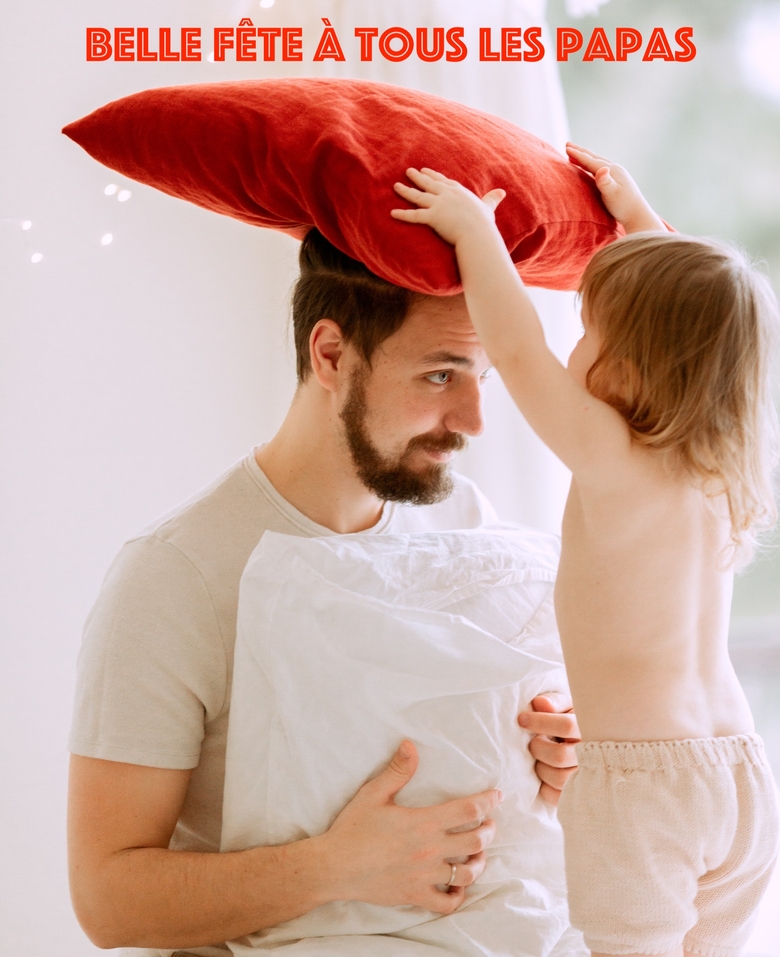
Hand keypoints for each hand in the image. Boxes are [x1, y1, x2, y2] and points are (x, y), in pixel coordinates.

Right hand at [322, 740, 501, 913]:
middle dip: (489, 830)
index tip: (496, 796)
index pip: (468, 811)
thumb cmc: (353, 828)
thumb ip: (398, 770)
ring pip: (467, 873)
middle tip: (489, 823)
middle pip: (476, 841)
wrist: (334, 866)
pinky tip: (458, 886)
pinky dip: (458, 895)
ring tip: (479, 854)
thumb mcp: (374, 793)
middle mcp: (430, 850)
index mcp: (423, 822)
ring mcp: (424, 876)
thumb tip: (411, 745)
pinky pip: (447, 903)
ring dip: (479, 862)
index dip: (487, 802)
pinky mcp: (415, 895)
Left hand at [391, 167, 505, 246]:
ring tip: (395, 186)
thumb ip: (492, 199)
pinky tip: (392, 213)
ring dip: (405, 191)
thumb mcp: (488, 207)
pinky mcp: (433, 217)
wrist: (478, 233)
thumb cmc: (484, 224)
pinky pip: (414, 215)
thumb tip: (503, 192)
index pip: (443, 181)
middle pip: (429, 183)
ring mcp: (438, 204)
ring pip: (418, 196)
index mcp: (458, 192)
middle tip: (408, 171)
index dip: (433, 176)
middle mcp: (447, 195)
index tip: (425, 171)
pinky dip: (402, 214)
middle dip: (418, 177)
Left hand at [519, 693, 579, 805]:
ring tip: (539, 758)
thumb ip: (555, 702)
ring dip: (540, 767)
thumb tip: (539, 703)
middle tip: (534, 741)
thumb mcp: (568, 706)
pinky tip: (545, 772)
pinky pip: (557, 797)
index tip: (523, 719)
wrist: (588, 743)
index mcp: (590, 730)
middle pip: (559, 756)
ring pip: (559, 779)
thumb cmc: (573, 720)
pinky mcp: (579, 795)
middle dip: (538, 747)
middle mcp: (594, 756)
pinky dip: (544, 785)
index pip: (566, 726)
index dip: (539, 722)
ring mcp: (589, 778)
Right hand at [566, 143, 665, 234]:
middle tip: (567, 145)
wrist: (638, 214)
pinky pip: (600, 169)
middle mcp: (614, 169)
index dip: (578, 155)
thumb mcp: (612, 194)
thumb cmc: (624, 206)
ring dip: (585, 158)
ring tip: (575, 155)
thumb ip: (605, 182)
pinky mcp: (616, 181)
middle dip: (580, 152)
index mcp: (611, 170)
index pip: (591, 160)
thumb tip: (602, 169)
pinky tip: (589, 168)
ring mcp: (616, 174)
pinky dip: (591, 166)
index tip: (566, 148)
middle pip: (594, 157)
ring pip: (597, 162)